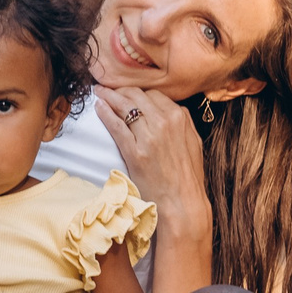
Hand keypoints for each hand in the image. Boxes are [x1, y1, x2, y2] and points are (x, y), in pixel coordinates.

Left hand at [96, 88, 208, 234]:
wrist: (183, 203)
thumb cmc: (188, 178)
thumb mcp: (193, 143)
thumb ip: (182, 124)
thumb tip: (171, 110)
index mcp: (181, 117)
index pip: (154, 94)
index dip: (137, 92)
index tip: (126, 92)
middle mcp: (166, 121)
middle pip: (137, 94)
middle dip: (120, 89)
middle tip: (107, 88)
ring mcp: (150, 135)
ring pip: (125, 105)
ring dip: (109, 96)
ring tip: (99, 92)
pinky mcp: (135, 151)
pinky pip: (116, 125)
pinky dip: (105, 113)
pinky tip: (98, 107)